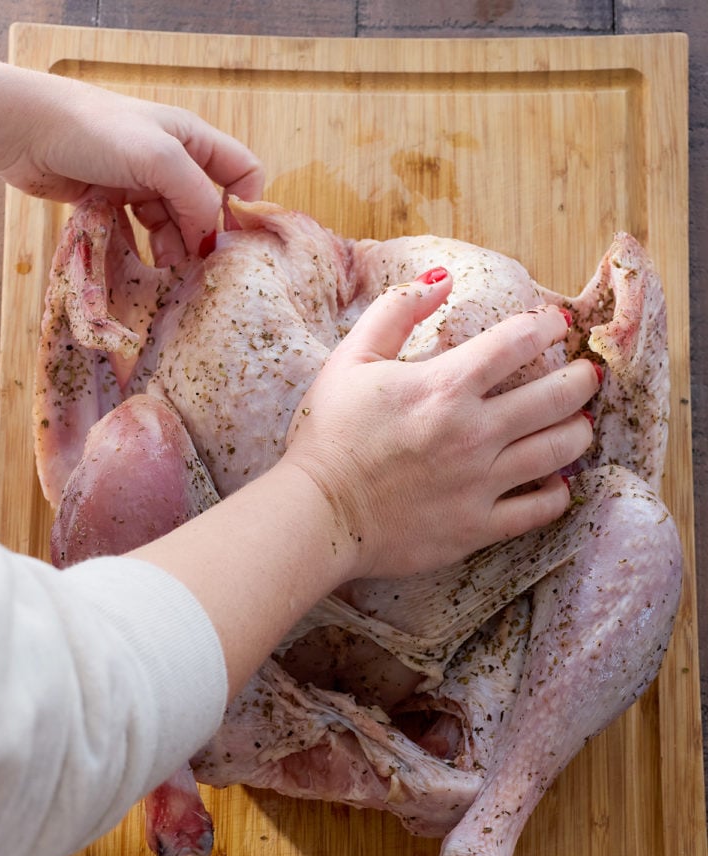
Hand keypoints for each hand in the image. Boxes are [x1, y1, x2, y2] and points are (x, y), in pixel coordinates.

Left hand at [0, 60, 263, 266]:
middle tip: (198, 272)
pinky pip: (138, 234)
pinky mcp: (113, 200)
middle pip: (205, 208)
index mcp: (191, 139)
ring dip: (172, 251)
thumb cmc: (94, 132)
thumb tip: (210, 243)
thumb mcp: (160, 159)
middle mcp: (171, 160)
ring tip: (165, 273)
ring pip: (172, 226)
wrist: (26, 131)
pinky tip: (135, 265)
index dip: (244, 206)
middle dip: (203, 239)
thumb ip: (197, 199)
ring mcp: (141, 182)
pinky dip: (141, 251)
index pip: (242, 172)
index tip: (233, 242)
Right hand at [285, 270, 598, 578]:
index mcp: (445, 385)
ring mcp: (479, 483)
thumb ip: (397, 311)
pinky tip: (556, 482)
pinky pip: (537, 510)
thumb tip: (443, 278)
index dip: (547, 326)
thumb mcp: (350, 359)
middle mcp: (474, 432)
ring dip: (579, 431)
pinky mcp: (476, 527)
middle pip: (557, 396)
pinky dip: (557, 493)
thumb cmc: (328, 435)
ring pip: (559, 451)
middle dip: (582, 379)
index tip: (556, 323)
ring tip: (580, 423)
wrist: (316, 515)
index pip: (518, 342)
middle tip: (588, 374)